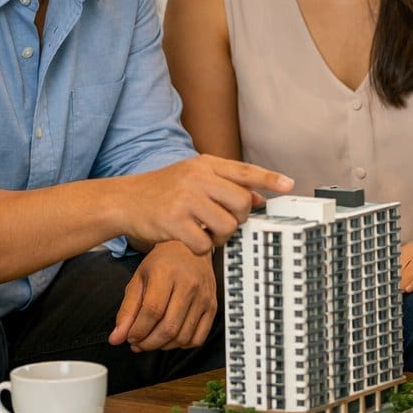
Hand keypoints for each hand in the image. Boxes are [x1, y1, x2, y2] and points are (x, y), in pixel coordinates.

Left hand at [110, 241, 217, 350]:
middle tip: (138, 343)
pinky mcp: (213, 306)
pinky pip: (199, 337)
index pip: (152, 312)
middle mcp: (189, 285)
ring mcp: (204, 297)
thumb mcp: (138, 280)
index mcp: (167, 274)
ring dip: (163, 346)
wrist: (190, 248)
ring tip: (152, 340)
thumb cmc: (162, 263)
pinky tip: (172, 337)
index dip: (138, 331)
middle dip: (148, 343)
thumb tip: (117, 338)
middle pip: (168, 328)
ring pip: (183, 336)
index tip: (129, 337)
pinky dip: (183, 344)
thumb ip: (127, 310)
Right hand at [118, 155, 292, 253]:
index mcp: (205, 164)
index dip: (269, 179)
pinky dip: (202, 248)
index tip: (289, 184)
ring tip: (206, 232)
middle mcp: (196, 177)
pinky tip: (190, 241)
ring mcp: (185, 198)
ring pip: (227, 226)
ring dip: (220, 237)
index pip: (245, 170)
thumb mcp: (194, 178)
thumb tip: (260, 198)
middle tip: (224, 222)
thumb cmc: (163, 191)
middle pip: (241, 203)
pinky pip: (205, 244)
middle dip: (239, 219)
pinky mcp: (173, 221)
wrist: (123, 200)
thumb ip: (225, 185)